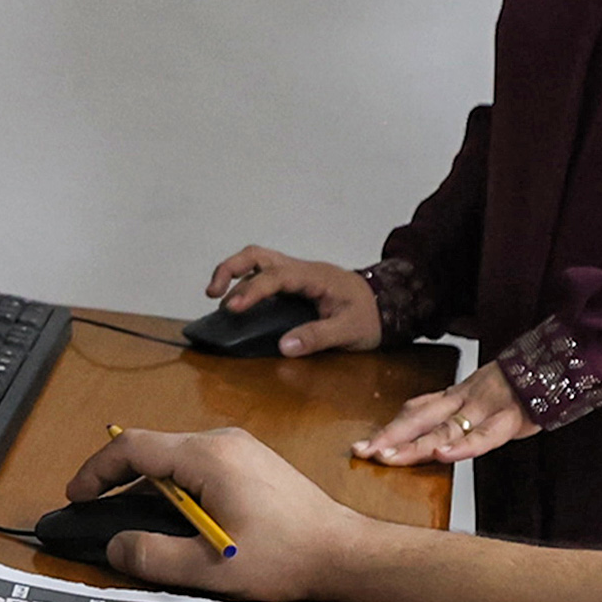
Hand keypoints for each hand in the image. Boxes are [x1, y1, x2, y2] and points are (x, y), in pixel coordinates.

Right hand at [62, 426, 358, 601]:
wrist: (344, 551)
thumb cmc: (284, 557)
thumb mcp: (210, 568)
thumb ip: (153, 557)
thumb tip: (115, 547)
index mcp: (207, 458)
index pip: (133, 447)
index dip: (96, 471)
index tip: (77, 497)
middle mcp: (222, 441)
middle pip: (153, 451)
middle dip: (120, 483)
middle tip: (101, 517)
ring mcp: (240, 448)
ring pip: (175, 460)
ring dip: (151, 490)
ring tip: (141, 527)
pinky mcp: (252, 462)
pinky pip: (198, 466)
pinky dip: (177, 489)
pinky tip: (182, 523)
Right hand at [203, 246, 384, 357]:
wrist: (389, 303)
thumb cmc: (371, 316)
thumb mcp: (349, 331)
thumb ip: (317, 337)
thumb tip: (283, 346)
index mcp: (314, 277)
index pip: (275, 277)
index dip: (251, 290)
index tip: (232, 308)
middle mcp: (301, 269)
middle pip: (257, 255)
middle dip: (230, 269)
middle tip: (212, 294)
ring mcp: (297, 274)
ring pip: (257, 260)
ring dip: (234, 273)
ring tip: (217, 298)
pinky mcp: (295, 283)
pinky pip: (264, 275)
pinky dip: (245, 283)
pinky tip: (238, 302)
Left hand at [360, 362, 532, 470]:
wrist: (557, 366)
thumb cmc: (518, 388)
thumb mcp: (482, 397)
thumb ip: (457, 413)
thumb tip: (428, 436)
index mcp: (456, 396)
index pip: (416, 412)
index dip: (390, 428)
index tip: (363, 446)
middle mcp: (464, 400)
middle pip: (420, 420)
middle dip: (390, 437)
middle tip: (363, 451)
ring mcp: (485, 408)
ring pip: (444, 429)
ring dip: (415, 445)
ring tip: (389, 457)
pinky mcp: (508, 419)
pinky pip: (482, 436)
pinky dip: (462, 446)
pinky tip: (442, 456)